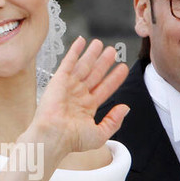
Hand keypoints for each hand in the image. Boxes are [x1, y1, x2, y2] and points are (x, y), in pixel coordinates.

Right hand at [30, 37, 128, 160]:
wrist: (54, 136)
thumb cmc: (73, 139)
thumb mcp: (100, 134)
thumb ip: (114, 121)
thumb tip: (125, 108)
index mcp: (87, 108)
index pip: (104, 89)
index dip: (114, 78)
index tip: (122, 69)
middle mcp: (78, 95)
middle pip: (95, 74)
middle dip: (104, 63)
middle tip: (112, 51)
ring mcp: (69, 87)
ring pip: (84, 66)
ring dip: (91, 54)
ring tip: (100, 43)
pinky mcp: (59, 80)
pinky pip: (68, 62)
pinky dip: (74, 51)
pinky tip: (81, 41)